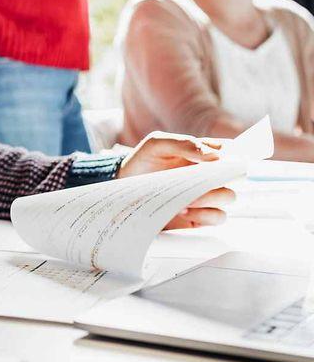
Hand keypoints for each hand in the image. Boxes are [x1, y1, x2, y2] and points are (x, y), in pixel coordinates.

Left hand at [118, 133, 234, 229]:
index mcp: (204, 153)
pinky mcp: (200, 215)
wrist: (124, 184)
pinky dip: (206, 214)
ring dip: (211, 196)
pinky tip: (184, 209)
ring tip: (187, 197)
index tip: (221, 159)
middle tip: (201, 179)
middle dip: (222, 177)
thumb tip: (215, 155)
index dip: (235, 155)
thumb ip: (184, 143)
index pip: (232, 152)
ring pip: (229, 197)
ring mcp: (207, 195)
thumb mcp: (157, 144)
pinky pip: (218, 217)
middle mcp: (210, 174)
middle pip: (236, 176)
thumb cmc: (144, 160)